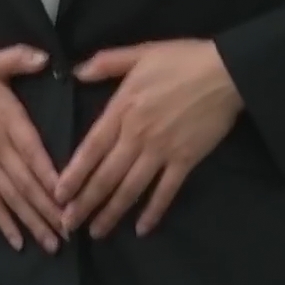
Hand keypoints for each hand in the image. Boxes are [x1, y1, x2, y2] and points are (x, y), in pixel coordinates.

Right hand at [0, 46, 63, 252]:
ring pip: (11, 197)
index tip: (67, 195)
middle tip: (70, 231)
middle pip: (25, 182)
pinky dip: (4, 222)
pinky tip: (18, 242)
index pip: (31, 151)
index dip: (48, 173)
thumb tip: (45, 58)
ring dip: (32, 221)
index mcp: (5, 119)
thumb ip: (17, 58)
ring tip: (52, 244)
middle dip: (47, 208)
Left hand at [56, 40, 243, 238]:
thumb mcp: (140, 53)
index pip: (91, 147)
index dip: (74, 174)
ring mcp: (162, 150)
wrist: (226, 71)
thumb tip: (75, 73)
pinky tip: (141, 229)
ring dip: (112, 212)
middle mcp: (138, 134)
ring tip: (96, 232)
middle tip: (68, 225)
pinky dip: (153, 211)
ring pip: (131, 188)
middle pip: (106, 175)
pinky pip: (166, 192)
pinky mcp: (186, 161)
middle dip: (85, 202)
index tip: (58, 195)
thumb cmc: (182, 59)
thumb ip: (106, 63)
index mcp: (123, 108)